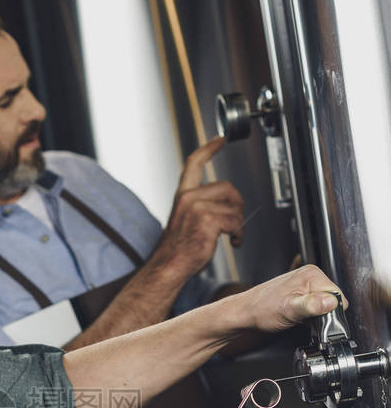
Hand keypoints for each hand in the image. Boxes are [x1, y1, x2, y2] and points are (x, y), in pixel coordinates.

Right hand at [154, 136, 243, 277]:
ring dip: (238, 224)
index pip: (194, 163)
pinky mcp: (207, 220)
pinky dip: (238, 234)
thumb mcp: (186, 220)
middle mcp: (189, 198)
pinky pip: (235, 221)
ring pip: (234, 207)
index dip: (209, 149)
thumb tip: (227, 205)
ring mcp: (197, 208)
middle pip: (228, 187)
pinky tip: (231, 242)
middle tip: (236, 221)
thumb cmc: (178, 249)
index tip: (220, 140)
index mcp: (183, 195)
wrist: (169, 266)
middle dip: (238, 205)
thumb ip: (201, 206)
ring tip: (231, 236)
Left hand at [234, 264, 346, 332]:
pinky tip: (299, 318)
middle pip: (333, 300)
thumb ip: (311, 306)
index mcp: (312, 275)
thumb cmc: (261, 309)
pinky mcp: (302, 294)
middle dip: (324, 314)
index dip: (330, 312)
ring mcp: (306, 285)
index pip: (338, 296)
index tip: (316, 319)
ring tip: (299, 318)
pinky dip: (311, 316)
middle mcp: (311, 277)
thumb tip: (330, 302)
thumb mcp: (289, 309)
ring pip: (325, 305)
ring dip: (316, 316)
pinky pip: (316, 307)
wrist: (245, 313)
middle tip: (305, 319)